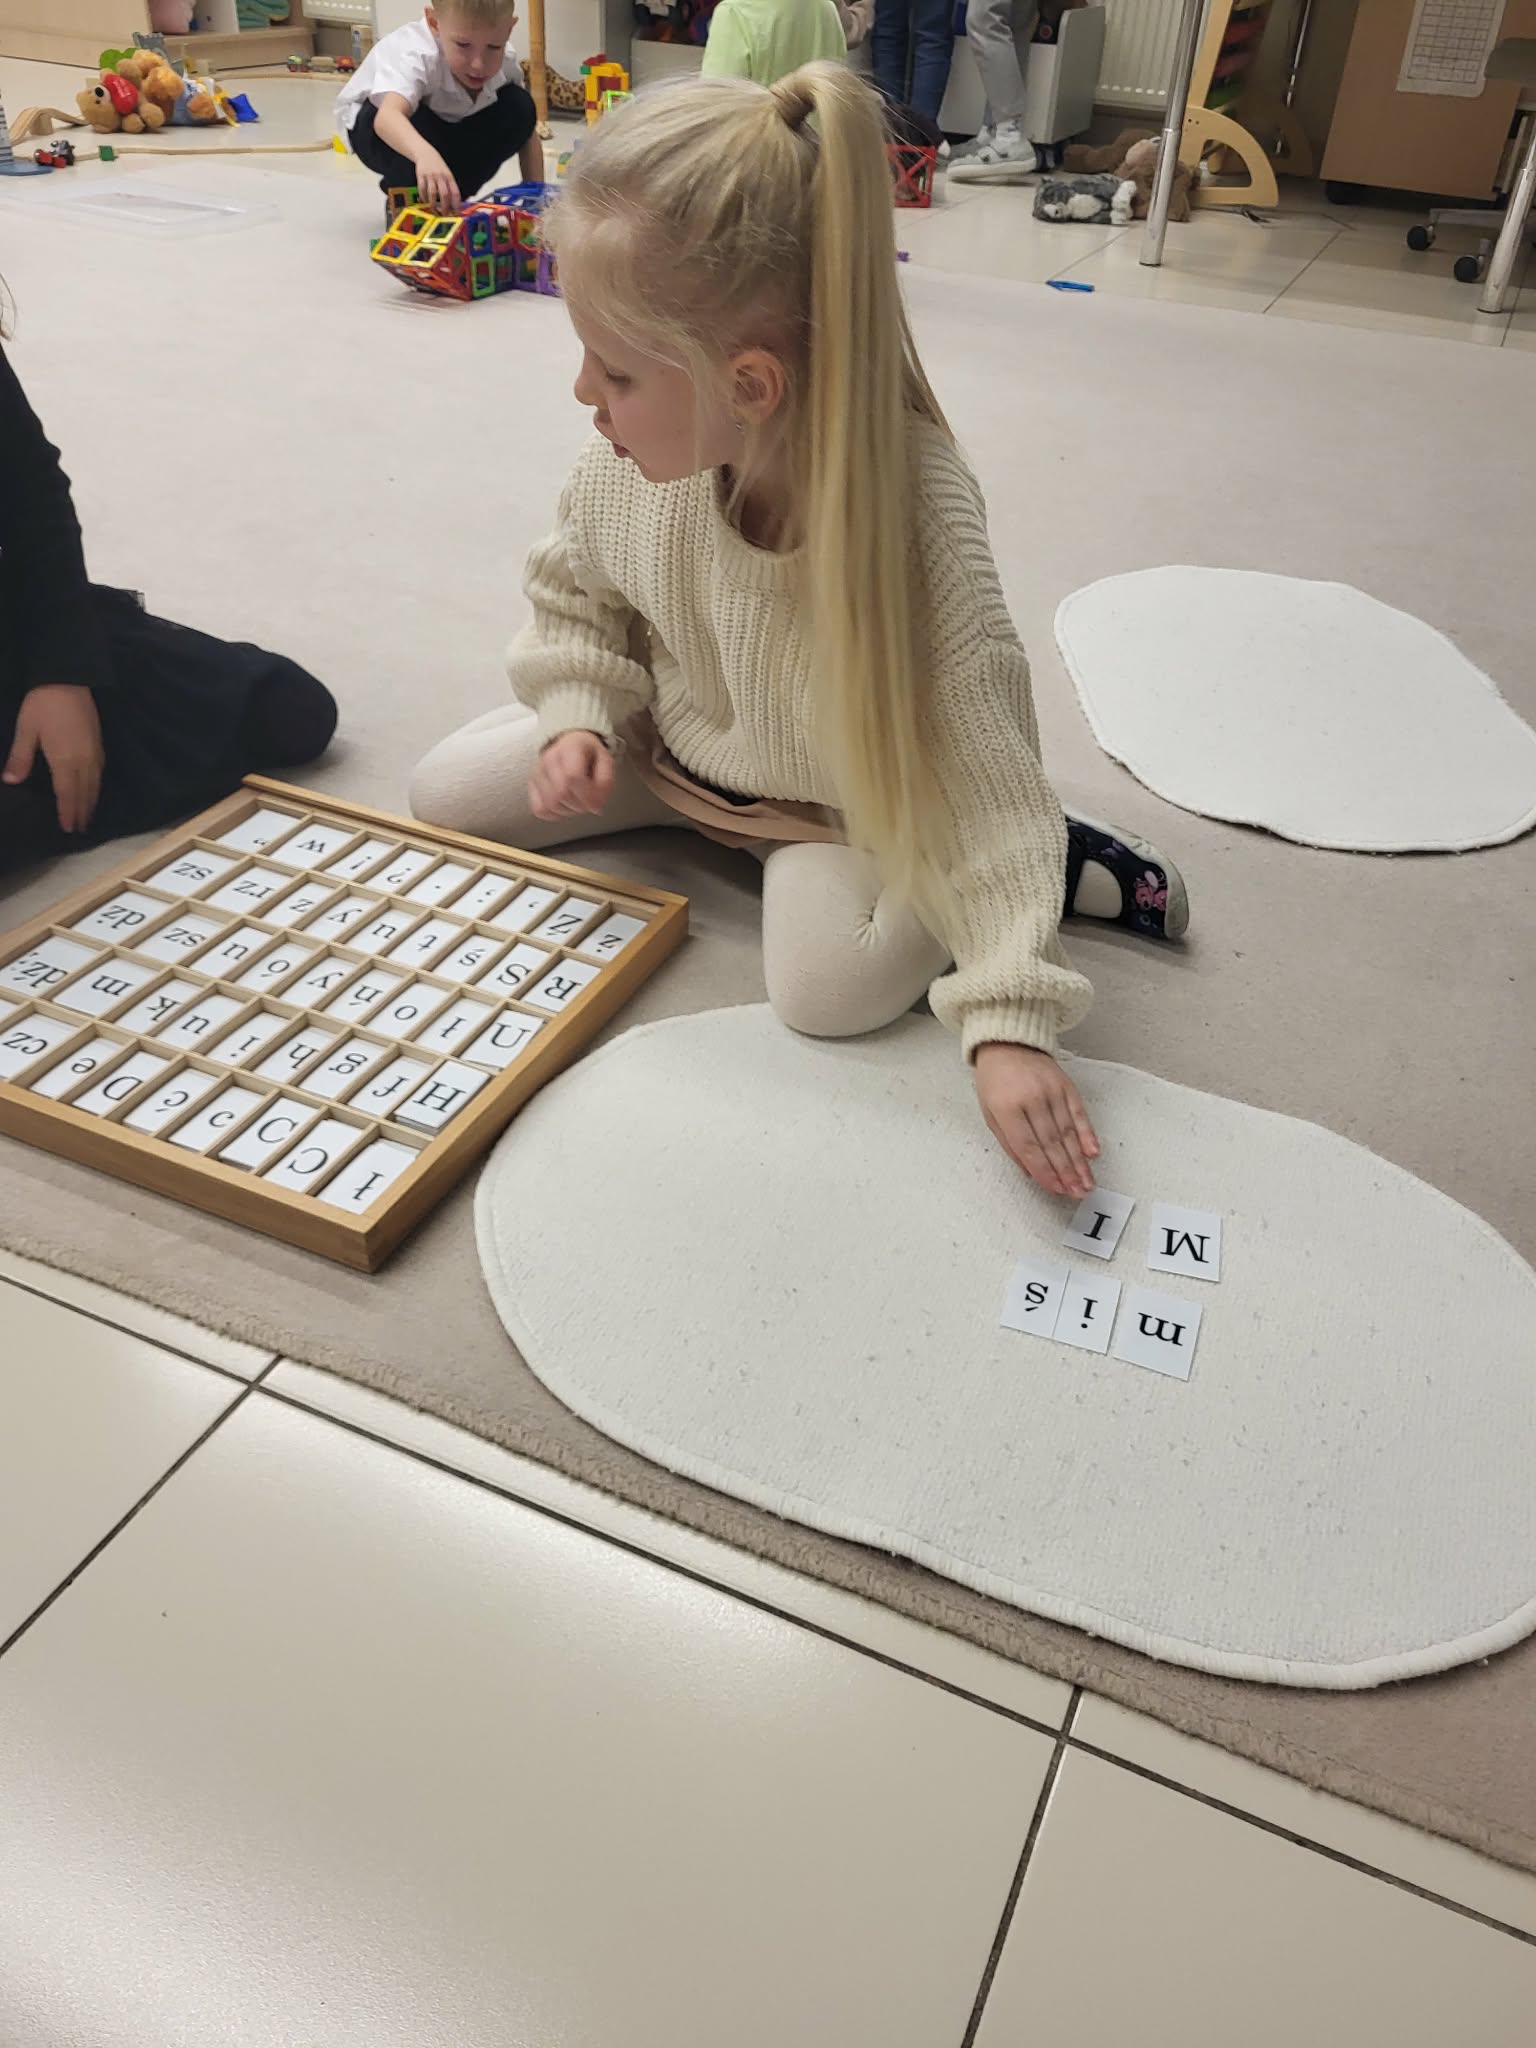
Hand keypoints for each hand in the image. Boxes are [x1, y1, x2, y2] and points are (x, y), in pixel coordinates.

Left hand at [3, 684, 104, 834]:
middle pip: (84, 793)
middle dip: (81, 812)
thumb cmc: (43, 704)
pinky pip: (100, 772)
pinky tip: (94, 788)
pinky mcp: (98, 743)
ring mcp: (93, 752)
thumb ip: (21, 757)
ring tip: (88, 816)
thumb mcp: (26, 729)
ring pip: (95, 784)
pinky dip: (97, 786)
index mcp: (64, 760)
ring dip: (91, 802)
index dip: (67, 812)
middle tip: (79, 829)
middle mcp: (83, 760)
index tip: (67, 828)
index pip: (67, 793)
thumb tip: (10, 781)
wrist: (67, 679)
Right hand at [414, 147, 459, 211]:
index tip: (457, 214)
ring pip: (433, 193)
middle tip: (445, 215)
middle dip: (445, 207)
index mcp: (449, 177)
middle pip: (445, 194)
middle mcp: (441, 177)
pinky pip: (422, 189)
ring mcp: (430, 176)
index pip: (455, 193)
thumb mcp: (447, 175)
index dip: (457, 205)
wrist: (426, 153)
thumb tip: (454, 205)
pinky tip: (425, 201)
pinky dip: (424, 197)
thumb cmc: (439, 168)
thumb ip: (450, 188)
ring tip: (434, 210)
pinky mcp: (421, 176)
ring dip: (433, 204)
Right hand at [529, 730, 614, 820]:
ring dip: (569, 811)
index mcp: (570, 747)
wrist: (570, 745)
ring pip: (550, 804)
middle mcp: (549, 758)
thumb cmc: (589, 754)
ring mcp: (537, 772)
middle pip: (561, 793)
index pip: (573, 776)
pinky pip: (540, 809)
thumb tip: (596, 805)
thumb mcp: (606, 761)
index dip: (587, 795)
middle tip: (589, 803)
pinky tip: (564, 806)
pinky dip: (554, 814)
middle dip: (580, 805)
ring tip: (578, 802)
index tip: (597, 803)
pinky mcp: (531, 785)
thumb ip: (605, 782)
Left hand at [975, 1042, 1099, 1197]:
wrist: (1008, 1043)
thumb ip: (1009, 1144)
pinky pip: (1079, 1114)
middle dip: (1066, 1173)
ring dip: (1079, 1161)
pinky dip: (1088, 1135)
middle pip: (1052, 1143)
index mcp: (1007, 1108)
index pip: (1028, 1147)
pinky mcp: (1066, 1085)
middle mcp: (1031, 1099)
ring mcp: (1051, 1091)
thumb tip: (1030, 1171)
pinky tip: (1093, 1152)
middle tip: (1076, 1192)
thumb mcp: (990, 1113)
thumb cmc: (995, 1079)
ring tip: (1086, 1182)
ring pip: (1068, 1133)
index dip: (1044, 1171)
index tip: (1055, 1188)